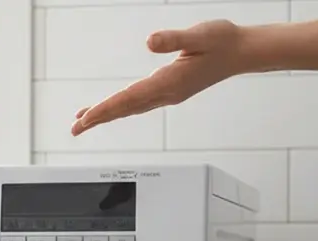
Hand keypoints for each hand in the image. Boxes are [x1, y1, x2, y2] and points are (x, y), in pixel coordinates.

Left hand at [72, 19, 250, 135]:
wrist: (242, 52)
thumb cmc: (223, 41)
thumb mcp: (200, 35)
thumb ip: (174, 39)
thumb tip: (151, 42)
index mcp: (170, 82)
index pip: (129, 98)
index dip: (105, 108)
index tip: (85, 118)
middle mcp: (166, 93)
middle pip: (125, 109)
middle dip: (98, 119)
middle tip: (74, 128)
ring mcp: (168, 95)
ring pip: (130, 109)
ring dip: (107, 115)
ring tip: (84, 121)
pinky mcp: (170, 91)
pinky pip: (138, 104)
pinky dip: (121, 108)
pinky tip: (112, 108)